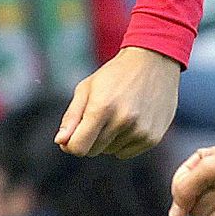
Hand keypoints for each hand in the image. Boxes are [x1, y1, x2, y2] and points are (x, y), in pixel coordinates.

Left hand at [56, 46, 179, 159]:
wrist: (154, 62)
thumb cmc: (115, 75)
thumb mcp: (87, 88)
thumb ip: (72, 117)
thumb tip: (60, 142)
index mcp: (102, 107)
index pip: (78, 147)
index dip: (71, 144)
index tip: (72, 135)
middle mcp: (123, 121)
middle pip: (93, 151)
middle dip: (90, 139)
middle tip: (99, 117)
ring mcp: (140, 131)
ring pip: (110, 151)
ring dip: (108, 139)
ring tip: (119, 113)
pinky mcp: (152, 137)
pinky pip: (126, 153)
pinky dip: (124, 142)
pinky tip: (131, 121)